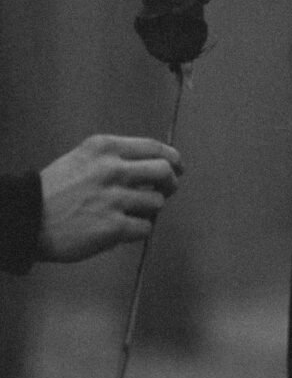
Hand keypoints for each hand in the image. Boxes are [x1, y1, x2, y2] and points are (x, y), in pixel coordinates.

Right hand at [37, 134, 182, 262]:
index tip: (177, 167)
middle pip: (165, 171)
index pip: (155, 147)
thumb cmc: (55, 188)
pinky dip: (140, 230)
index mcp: (106, 148)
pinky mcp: (114, 227)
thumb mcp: (83, 157)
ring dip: (150, 210)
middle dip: (171, 182)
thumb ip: (114, 157)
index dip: (173, 158)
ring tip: (133, 213)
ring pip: (157, 202)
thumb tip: (151, 165)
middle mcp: (114, 169)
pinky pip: (145, 228)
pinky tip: (125, 229)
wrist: (28, 218)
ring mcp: (115, 198)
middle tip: (166, 191)